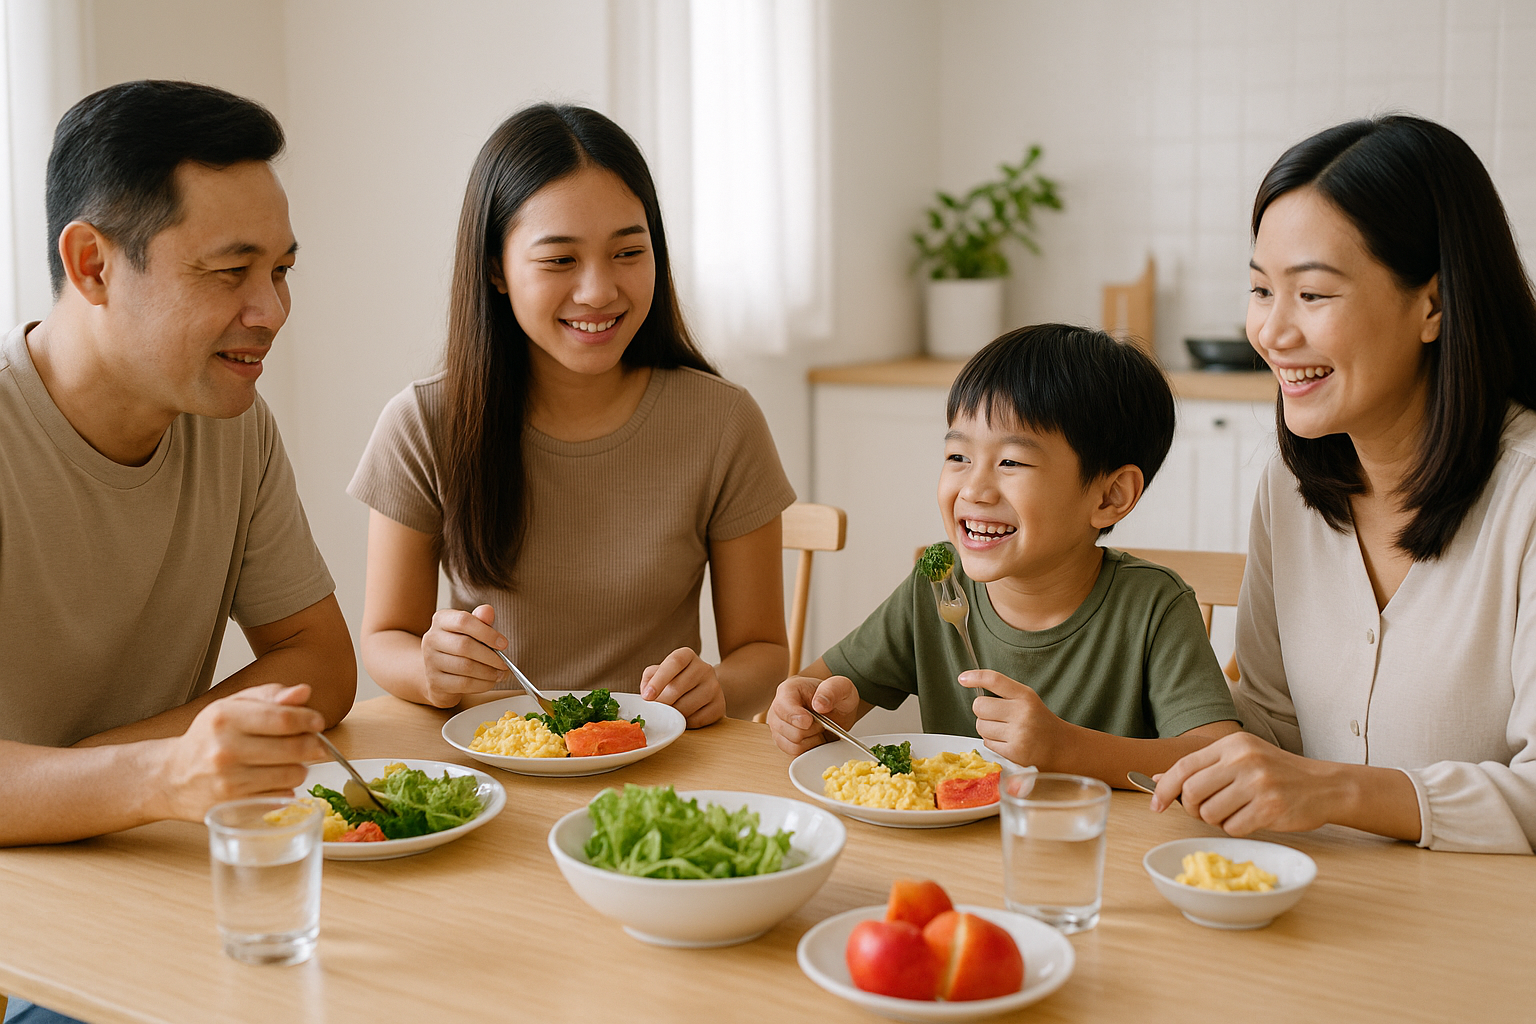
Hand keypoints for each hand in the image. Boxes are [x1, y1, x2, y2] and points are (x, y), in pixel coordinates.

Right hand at [156, 683, 326, 821]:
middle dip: (313, 745)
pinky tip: (274, 779)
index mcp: (225, 718)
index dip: (309, 720)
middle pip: (293, 749)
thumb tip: (304, 692)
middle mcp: (225, 750)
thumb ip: (270, 695)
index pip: (283, 719)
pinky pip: (281, 796)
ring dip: (301, 767)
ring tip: (289, 761)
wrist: (171, 777)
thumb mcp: (232, 706)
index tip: (318, 722)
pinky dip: (286, 787)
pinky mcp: (234, 806)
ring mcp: (229, 782)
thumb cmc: (209, 737)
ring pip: (292, 774)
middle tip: (315, 744)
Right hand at [419, 604, 508, 707]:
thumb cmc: (461, 647)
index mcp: (441, 620)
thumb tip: (488, 611)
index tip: (503, 644)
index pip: (463, 621)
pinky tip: (490, 681)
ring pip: (465, 667)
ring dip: (488, 672)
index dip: (486, 633)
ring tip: (500, 673)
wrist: (441, 673)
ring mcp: (430, 662)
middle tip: (504, 663)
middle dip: (490, 656)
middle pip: (465, 646)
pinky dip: (482, 684)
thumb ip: (481, 620)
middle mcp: (432, 639)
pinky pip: (463, 684)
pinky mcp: (435, 682)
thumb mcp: (472, 630)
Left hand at [641, 648, 726, 728]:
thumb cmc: (675, 680)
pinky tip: (682, 718)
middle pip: (678, 688)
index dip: (659, 680)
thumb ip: (650, 678)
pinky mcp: (719, 705)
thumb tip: (647, 693)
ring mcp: (714, 686)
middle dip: (661, 703)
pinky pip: (697, 719)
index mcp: (687, 656)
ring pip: (686, 706)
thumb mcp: (660, 672)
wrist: (701, 689)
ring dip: (672, 715)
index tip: (647, 696)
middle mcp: (704, 668)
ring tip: (667, 714)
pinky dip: (685, 723)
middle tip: (653, 710)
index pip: (674, 662)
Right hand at [766, 675, 859, 756]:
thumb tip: (818, 704)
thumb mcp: (841, 687)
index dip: (796, 717)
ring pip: (792, 745)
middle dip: (811, 730)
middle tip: (822, 722)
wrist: (837, 709)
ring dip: (811, 741)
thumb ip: (831, 690)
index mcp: (788, 690)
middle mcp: (778, 710)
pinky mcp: (784, 743)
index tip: (810, 721)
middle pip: (790, 731)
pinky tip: (815, 738)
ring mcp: (778, 728)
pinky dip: (809, 749)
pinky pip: (794, 754)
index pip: (782, 707)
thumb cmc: (836, 697)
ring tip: (819, 730)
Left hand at [964, 670, 1066, 769]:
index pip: (995, 681)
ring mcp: (1018, 734)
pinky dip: (992, 741)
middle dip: (982, 710)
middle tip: (996, 715)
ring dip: (986, 727)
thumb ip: (1004, 692)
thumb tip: (969, 681)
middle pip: (980, 706)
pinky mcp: (1014, 752)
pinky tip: (1007, 741)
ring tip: (1004, 730)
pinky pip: (986, 742)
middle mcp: (1022, 713)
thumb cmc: (1039, 720)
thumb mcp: (1027, 699)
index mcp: (1025, 696)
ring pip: (980, 725)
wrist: (1061, 747)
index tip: (963, 678)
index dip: (976, 677)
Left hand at [1151, 732, 1343, 834]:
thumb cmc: (1276, 773)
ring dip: (1216, 821)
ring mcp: (1258, 784)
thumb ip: (1202, 768)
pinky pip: (1232, 828)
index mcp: (1232, 744)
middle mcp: (1243, 760)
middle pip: (1192, 793)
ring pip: (1210, 814)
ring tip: (1234, 813)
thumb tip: (1157, 778)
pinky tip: (1251, 819)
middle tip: (1206, 811)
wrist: (1324, 786)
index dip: (1165, 788)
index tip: (1155, 804)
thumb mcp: (1240, 759)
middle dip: (1193, 809)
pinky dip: (1235, 829)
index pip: (1184, 766)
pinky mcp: (1270, 808)